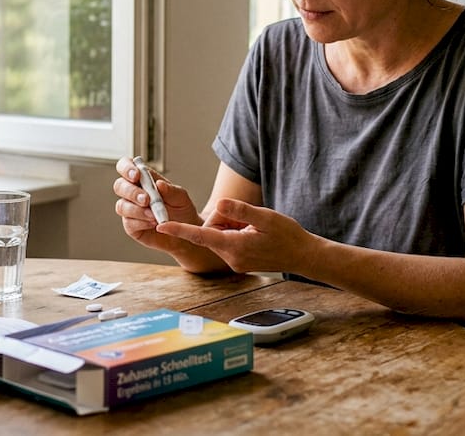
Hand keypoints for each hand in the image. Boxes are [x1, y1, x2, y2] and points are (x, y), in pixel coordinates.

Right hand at [111, 157, 203, 253]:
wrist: (185, 233)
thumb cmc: (181, 210)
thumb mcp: (181, 197)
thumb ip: (171, 190)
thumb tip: (159, 184)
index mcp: (143, 179)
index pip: (126, 166)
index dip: (126, 168)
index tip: (136, 175)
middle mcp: (133, 192)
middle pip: (119, 186)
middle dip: (131, 192)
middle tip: (146, 199)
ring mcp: (130, 209)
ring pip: (121, 206)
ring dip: (137, 210)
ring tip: (154, 215)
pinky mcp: (131, 226)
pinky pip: (129, 223)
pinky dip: (141, 222)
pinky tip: (153, 223)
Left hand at [155, 197, 318, 273]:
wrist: (303, 256)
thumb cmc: (288, 236)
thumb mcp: (265, 217)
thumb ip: (240, 210)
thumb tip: (219, 204)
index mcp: (234, 246)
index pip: (200, 235)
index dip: (178, 230)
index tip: (161, 227)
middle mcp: (230, 257)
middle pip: (211, 230)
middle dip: (224, 217)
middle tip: (248, 217)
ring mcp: (234, 261)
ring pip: (219, 234)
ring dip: (232, 224)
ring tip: (255, 226)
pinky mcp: (238, 260)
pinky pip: (227, 240)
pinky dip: (237, 231)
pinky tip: (254, 232)